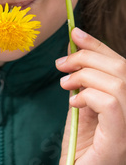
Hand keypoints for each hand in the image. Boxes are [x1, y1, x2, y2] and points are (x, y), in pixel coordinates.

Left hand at [57, 27, 125, 163]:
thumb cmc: (81, 146)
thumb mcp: (81, 104)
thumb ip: (81, 78)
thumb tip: (73, 46)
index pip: (121, 64)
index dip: (98, 45)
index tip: (76, 33)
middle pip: (121, 68)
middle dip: (87, 57)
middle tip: (61, 64)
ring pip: (117, 83)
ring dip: (84, 76)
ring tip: (65, 85)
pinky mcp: (120, 140)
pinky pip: (111, 104)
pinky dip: (89, 96)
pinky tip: (75, 104)